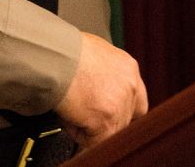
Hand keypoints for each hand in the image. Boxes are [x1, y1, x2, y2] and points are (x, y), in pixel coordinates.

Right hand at [54, 32, 147, 149]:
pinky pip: (94, 142)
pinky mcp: (108, 122)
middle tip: (85, 113)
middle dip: (106, 119)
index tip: (108, 111)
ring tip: (72, 110)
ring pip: (110, 131)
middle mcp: (130, 86)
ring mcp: (122, 105)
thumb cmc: (66, 52)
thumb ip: (104, 71)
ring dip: (90, 126)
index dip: (122, 108)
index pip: (136, 98)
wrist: (58, 60)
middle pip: (126, 117)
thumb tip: (96, 82)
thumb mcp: (95, 53)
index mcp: (128, 68)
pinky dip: (79, 134)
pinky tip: (70, 118)